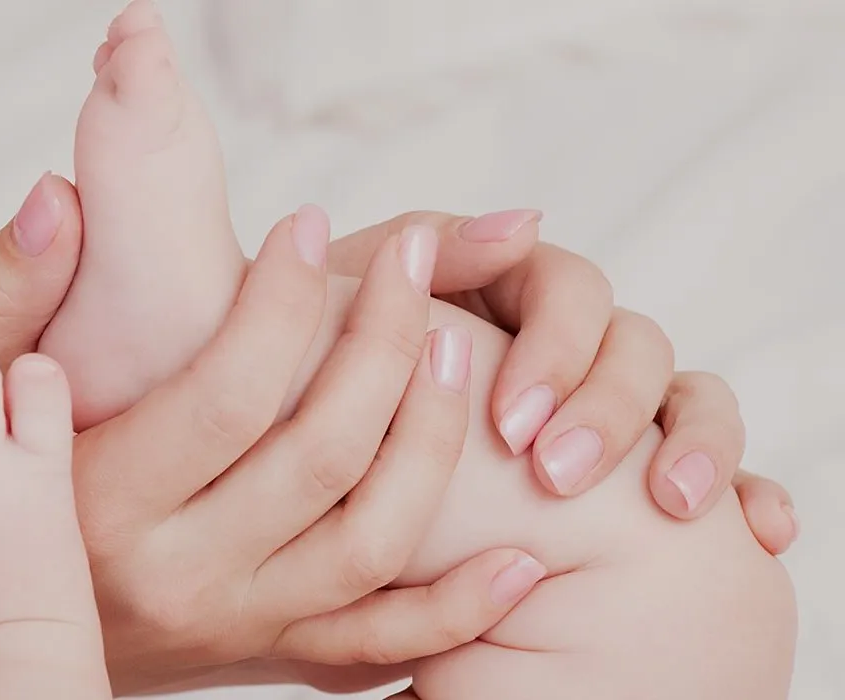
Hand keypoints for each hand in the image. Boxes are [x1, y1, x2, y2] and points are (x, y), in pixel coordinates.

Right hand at [0, 189, 540, 694]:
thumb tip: (60, 199)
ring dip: (430, 439)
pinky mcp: (274, 652)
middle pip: (321, 458)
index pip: (224, 396)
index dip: (281, 301)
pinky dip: (460, 608)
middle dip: (381, 343)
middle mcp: (180, 578)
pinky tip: (523, 560)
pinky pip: (383, 646)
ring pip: (372, 541)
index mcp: (100, 504)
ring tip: (451, 341)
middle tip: (413, 261)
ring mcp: (239, 625)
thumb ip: (4, 295)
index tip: (308, 223)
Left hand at [328, 210, 798, 552]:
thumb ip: (432, 253)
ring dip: (696, 443)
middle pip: (637, 347)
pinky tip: (759, 531)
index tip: (509, 428)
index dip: (556, 351)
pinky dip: (743, 489)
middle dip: (609, 408)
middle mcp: (571, 343)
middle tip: (555, 474)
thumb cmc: (319, 358)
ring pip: (688, 398)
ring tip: (673, 504)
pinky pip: (701, 467)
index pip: (573, 293)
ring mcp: (607, 401)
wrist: (299, 433)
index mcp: (513, 292)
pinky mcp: (630, 468)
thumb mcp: (353, 300)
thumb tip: (527, 219)